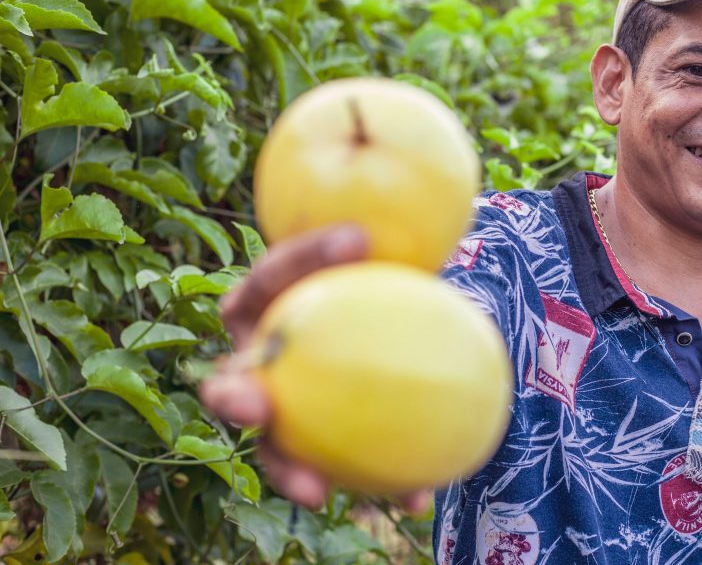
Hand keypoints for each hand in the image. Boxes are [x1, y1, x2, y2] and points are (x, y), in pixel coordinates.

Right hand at [201, 224, 435, 509]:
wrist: (396, 322)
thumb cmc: (382, 279)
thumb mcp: (392, 256)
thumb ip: (401, 249)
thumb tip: (453, 219)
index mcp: (266, 298)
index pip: (273, 274)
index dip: (306, 256)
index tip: (358, 240)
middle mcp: (258, 357)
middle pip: (233, 380)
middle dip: (234, 397)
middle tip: (256, 404)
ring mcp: (282, 406)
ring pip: (273, 445)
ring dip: (288, 468)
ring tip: (314, 489)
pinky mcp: (315, 443)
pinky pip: (339, 469)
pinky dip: (380, 486)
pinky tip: (416, 497)